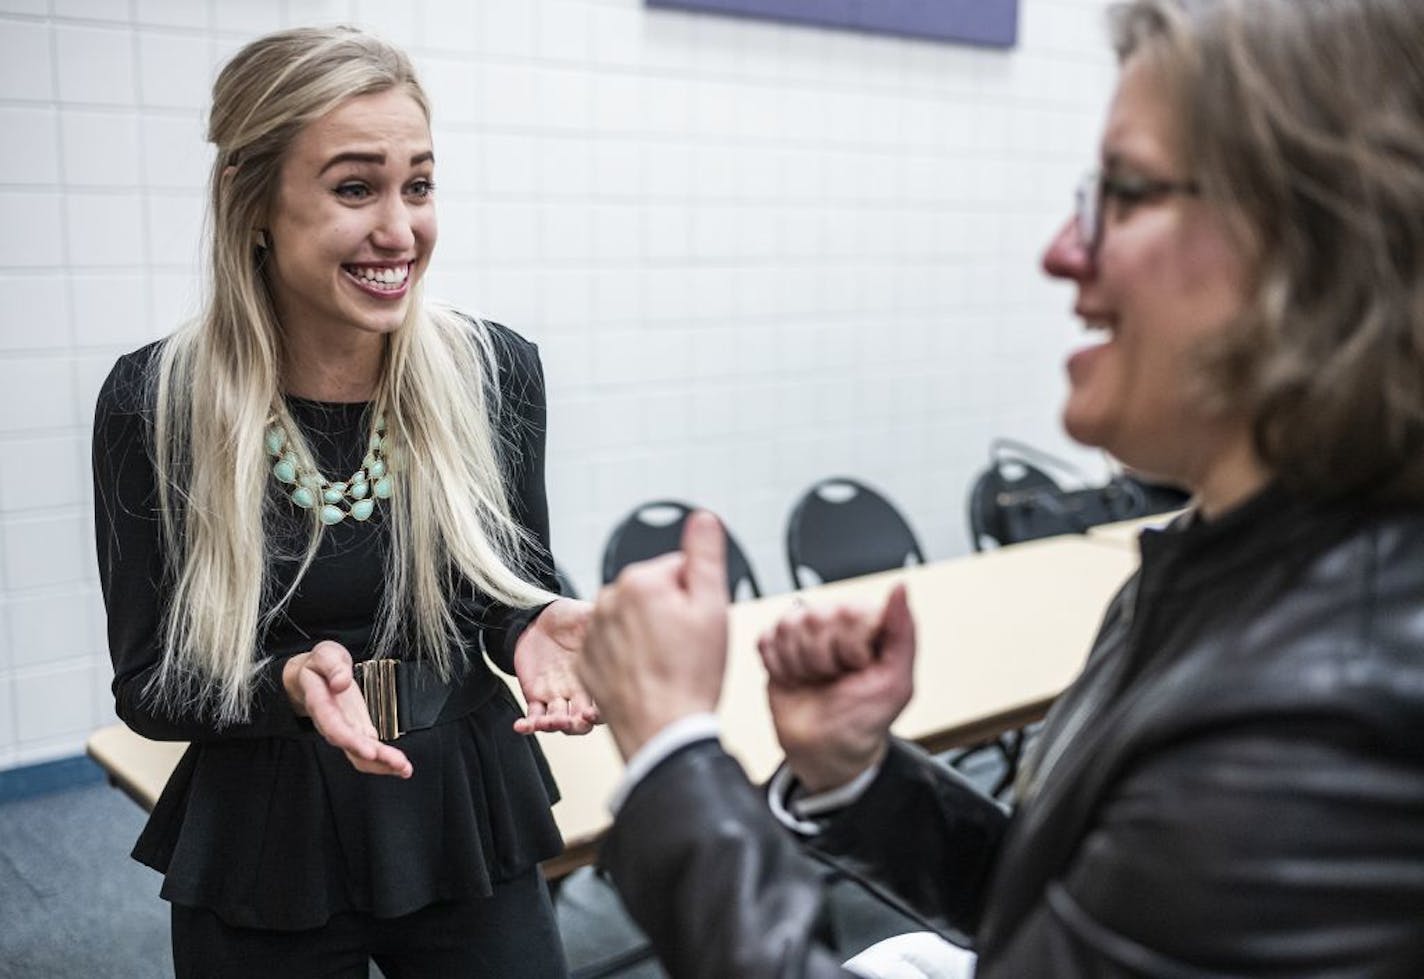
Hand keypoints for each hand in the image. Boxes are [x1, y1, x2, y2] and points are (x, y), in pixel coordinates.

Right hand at [283, 640, 412, 777]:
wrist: (310, 675)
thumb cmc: (318, 664)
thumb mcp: (324, 654)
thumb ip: (333, 665)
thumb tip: (342, 682)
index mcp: (320, 703)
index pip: (334, 726)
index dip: (350, 740)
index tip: (369, 750)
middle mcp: (331, 723)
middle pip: (350, 746)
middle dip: (375, 758)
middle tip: (399, 764)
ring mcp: (345, 729)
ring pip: (359, 754)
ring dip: (382, 764)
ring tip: (405, 769)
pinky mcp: (357, 730)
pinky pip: (368, 750)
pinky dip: (384, 759)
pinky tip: (401, 766)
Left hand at [512, 598, 601, 734]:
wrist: (541, 618)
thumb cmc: (570, 616)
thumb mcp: (589, 615)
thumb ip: (603, 621)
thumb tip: (619, 615)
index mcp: (596, 676)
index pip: (605, 704)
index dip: (602, 713)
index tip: (593, 712)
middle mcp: (579, 692)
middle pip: (583, 721)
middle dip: (578, 725)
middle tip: (572, 720)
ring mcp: (557, 696)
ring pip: (559, 722)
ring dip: (554, 726)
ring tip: (547, 722)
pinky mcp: (536, 695)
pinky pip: (533, 716)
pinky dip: (528, 725)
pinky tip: (521, 725)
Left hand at [579, 511, 729, 760]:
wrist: (663, 733)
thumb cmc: (690, 676)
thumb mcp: (712, 607)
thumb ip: (705, 554)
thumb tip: (702, 517)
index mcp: (640, 582)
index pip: (679, 570)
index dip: (697, 597)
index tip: (700, 626)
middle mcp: (608, 601)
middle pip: (654, 594)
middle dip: (672, 614)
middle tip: (687, 648)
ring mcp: (593, 634)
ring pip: (633, 621)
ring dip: (650, 635)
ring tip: (668, 666)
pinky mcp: (586, 663)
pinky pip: (614, 647)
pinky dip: (630, 657)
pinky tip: (648, 676)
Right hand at [758, 584, 915, 792]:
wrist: (825, 751)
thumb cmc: (864, 720)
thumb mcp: (895, 682)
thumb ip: (902, 631)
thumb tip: (901, 587)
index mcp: (868, 623)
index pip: (849, 610)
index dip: (850, 647)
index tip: (859, 668)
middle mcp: (835, 621)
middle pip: (815, 616)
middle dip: (823, 658)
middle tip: (835, 677)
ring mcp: (803, 631)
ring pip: (788, 626)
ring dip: (801, 665)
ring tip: (817, 680)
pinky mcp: (775, 645)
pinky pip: (766, 639)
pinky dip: (778, 667)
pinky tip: (796, 678)